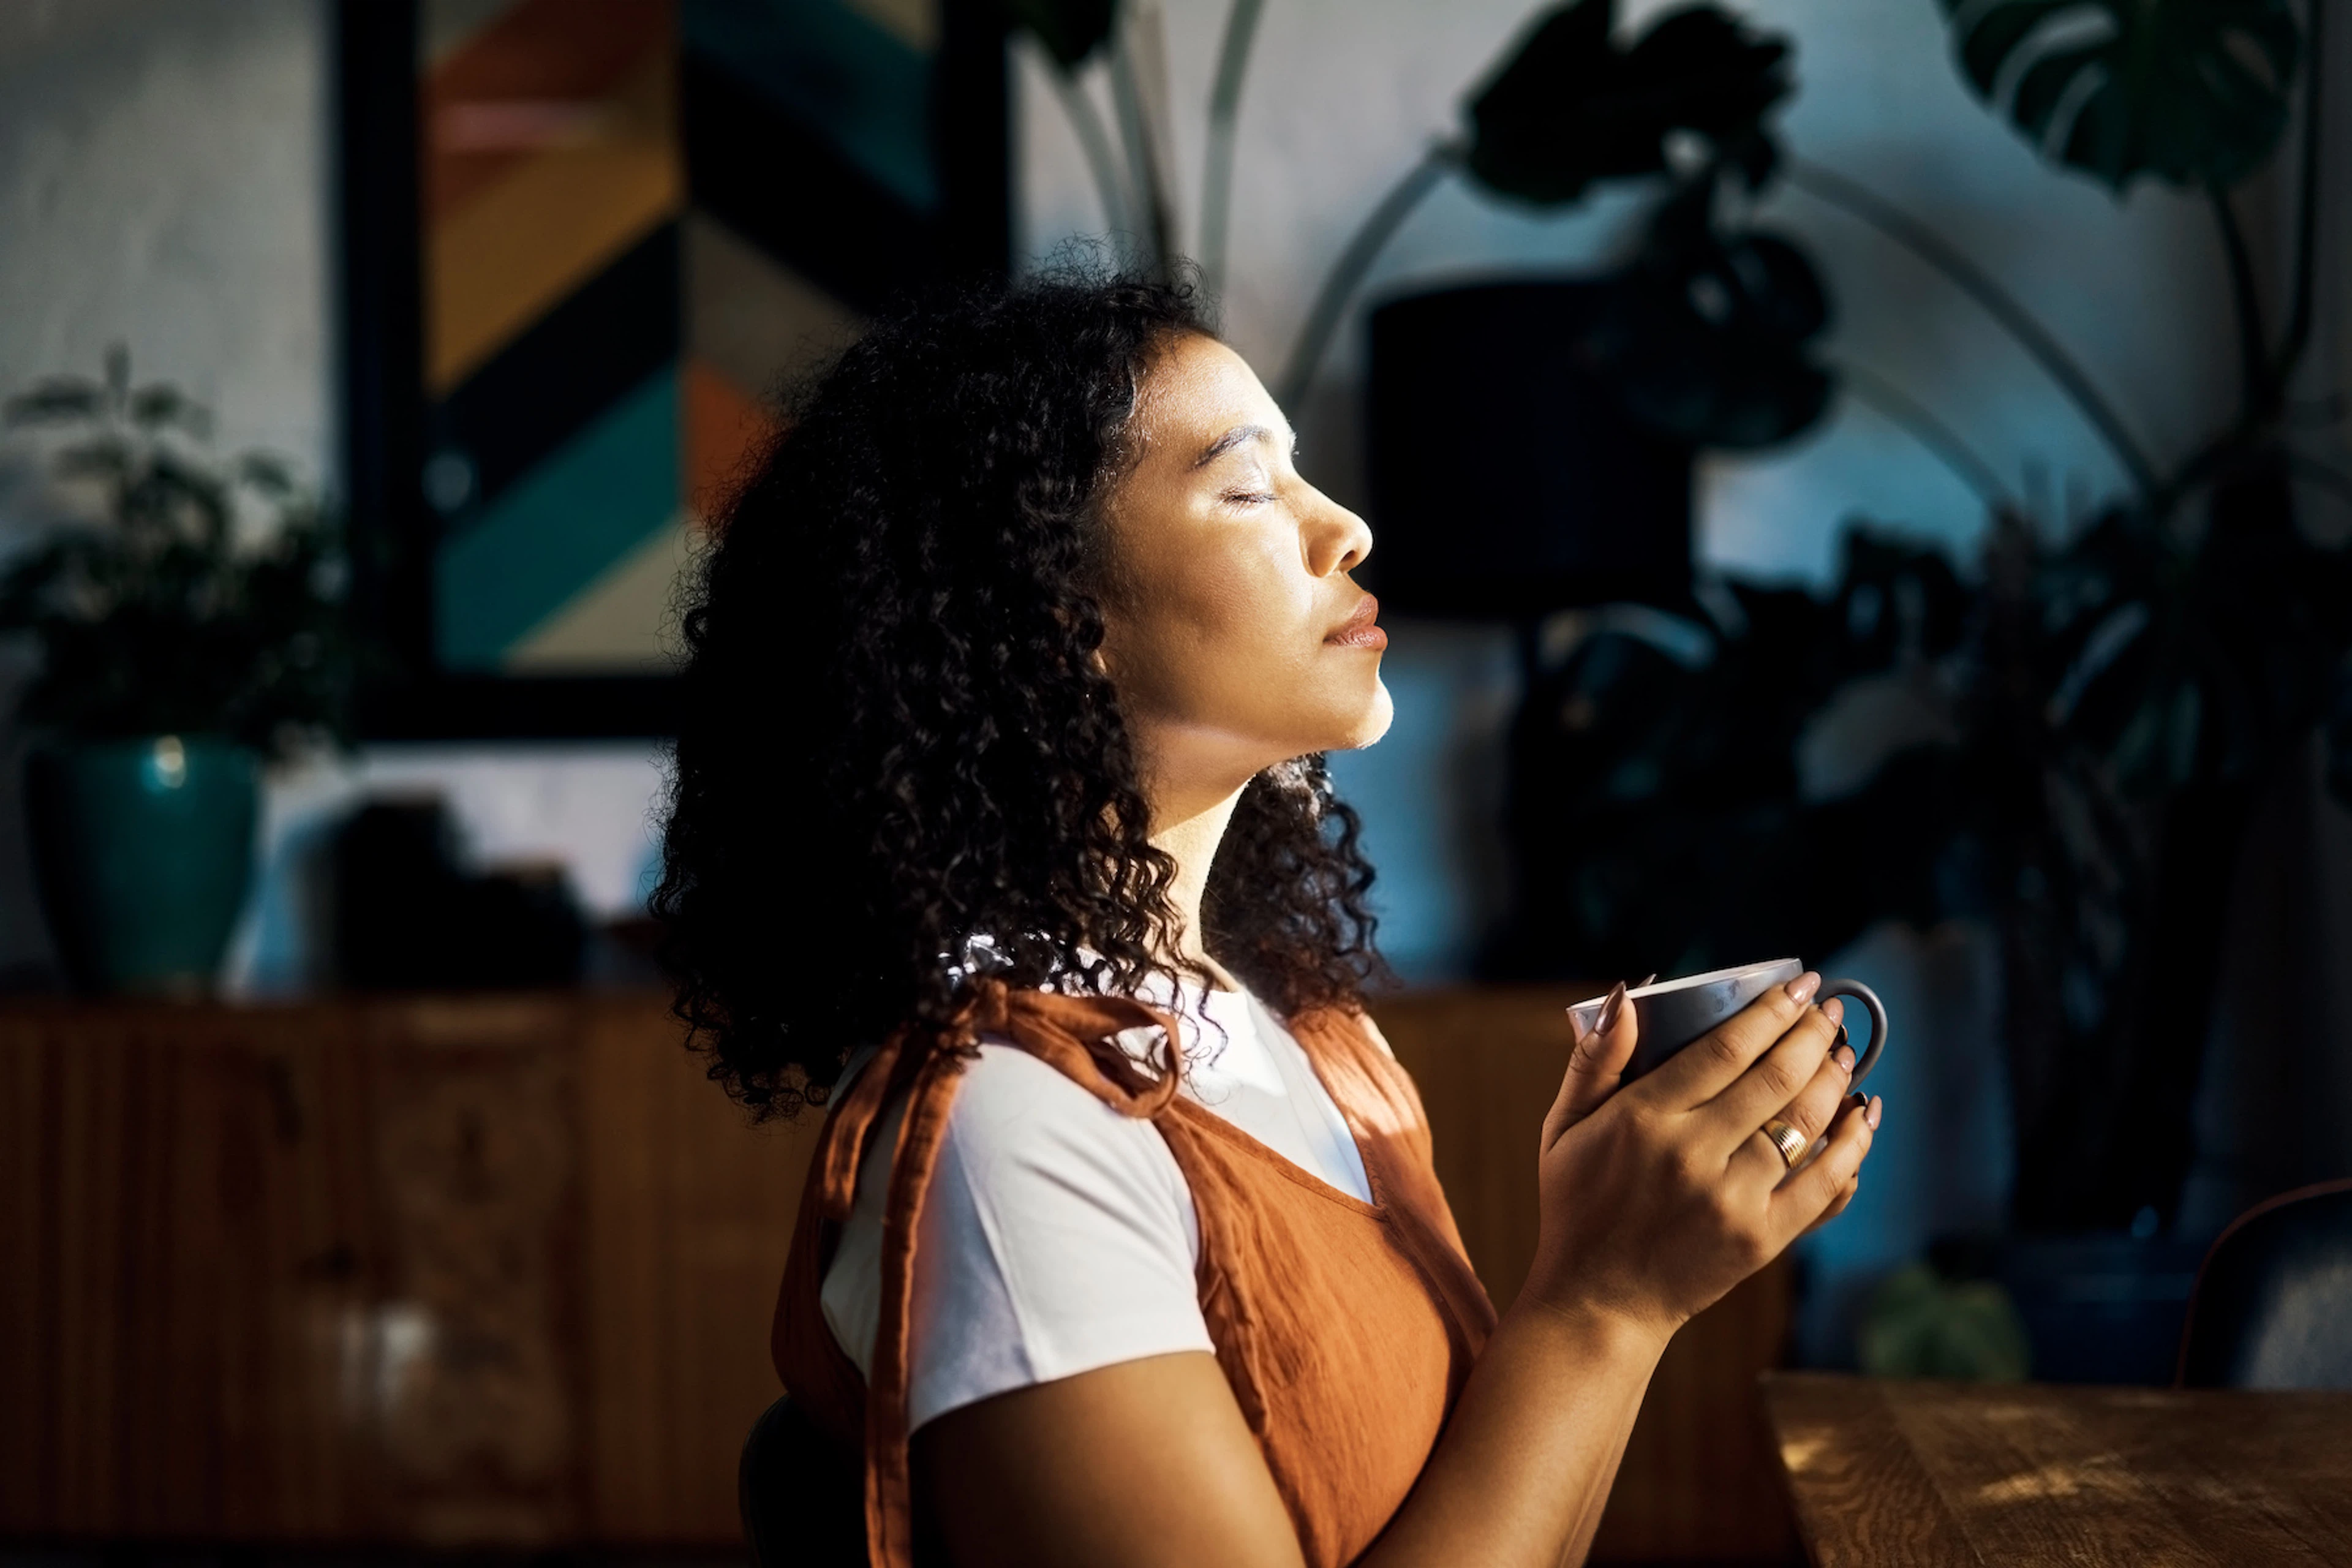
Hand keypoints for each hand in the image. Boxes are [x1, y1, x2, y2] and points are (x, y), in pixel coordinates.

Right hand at [1522, 973, 1878, 1337]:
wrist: (1598, 1301)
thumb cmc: (1579, 1206)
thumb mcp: (1564, 1128)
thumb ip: (1594, 1061)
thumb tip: (1626, 996)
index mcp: (1643, 1119)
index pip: (1725, 1048)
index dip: (1771, 1010)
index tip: (1800, 985)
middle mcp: (1691, 1155)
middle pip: (1774, 1078)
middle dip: (1813, 1035)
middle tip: (1829, 1010)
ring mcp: (1731, 1200)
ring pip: (1803, 1125)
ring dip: (1834, 1081)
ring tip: (1845, 1053)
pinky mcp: (1760, 1240)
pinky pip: (1822, 1185)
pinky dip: (1851, 1147)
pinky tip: (1863, 1117)